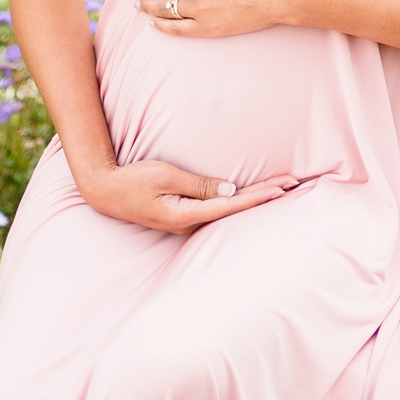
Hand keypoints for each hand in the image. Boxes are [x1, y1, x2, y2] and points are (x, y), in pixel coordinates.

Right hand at [84, 156, 298, 231]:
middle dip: (265, 196)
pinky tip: (250, 197)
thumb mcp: (166, 176)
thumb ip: (199, 185)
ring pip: (228, 211)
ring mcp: (187, 222)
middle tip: (294, 183)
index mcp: (186, 215)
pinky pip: (217, 209)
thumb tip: (231, 191)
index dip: (259, 196)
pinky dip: (237, 202)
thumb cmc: (133, 180)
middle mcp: (190, 223)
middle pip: (236, 210)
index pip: (232, 205)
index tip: (281, 188)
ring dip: (253, 199)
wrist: (106, 191)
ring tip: (281, 189)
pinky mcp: (183, 215)